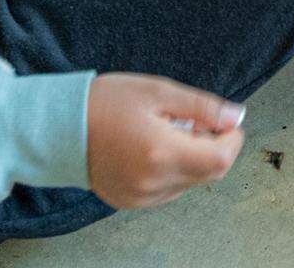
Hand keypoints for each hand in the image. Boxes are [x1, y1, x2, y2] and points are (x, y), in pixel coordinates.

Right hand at [86, 73, 245, 208]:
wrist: (57, 127)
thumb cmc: (104, 103)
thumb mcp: (158, 91)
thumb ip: (203, 107)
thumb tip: (236, 117)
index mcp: (162, 153)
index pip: (221, 159)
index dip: (231, 139)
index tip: (225, 122)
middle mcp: (154, 183)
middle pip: (209, 173)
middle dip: (212, 147)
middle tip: (191, 121)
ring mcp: (142, 197)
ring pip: (190, 182)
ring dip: (191, 159)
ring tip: (165, 132)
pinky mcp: (131, 202)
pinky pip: (168, 190)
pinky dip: (171, 171)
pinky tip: (151, 148)